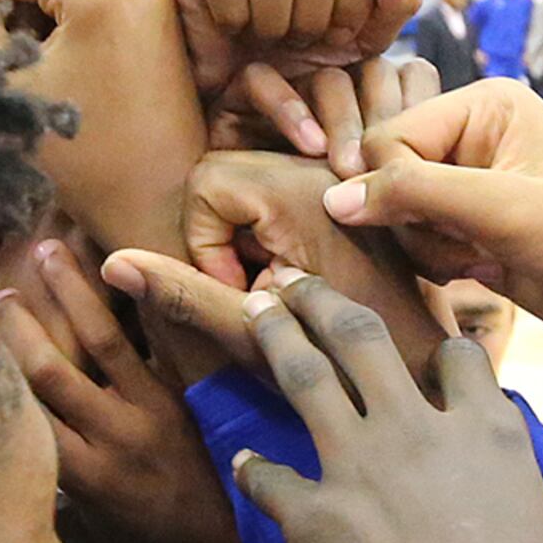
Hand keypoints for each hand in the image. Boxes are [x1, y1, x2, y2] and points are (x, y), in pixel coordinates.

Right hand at [0, 0, 205, 257]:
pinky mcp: (169, 7)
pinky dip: (82, 16)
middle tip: (39, 70)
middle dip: (23, 5)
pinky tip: (90, 67)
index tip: (13, 67)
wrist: (160, 204)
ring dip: (50, 10)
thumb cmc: (80, 159)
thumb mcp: (9, 85)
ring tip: (64, 71)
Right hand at [0, 231, 260, 542]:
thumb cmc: (150, 542)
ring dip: (73, 292)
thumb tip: (5, 468)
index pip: (24, 415)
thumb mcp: (89, 532)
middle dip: (20, 327)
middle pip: (52, 370)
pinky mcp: (189, 394)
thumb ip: (49, 497)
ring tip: (50, 250)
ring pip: (106, 339)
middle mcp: (113, 436)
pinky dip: (148, 300)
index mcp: (81, 473)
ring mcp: (155, 410)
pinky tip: (132, 263)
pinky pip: (165, 339)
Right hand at [162, 0, 419, 156]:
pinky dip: (233, 13)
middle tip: (300, 39)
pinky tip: (233, 24)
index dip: (357, 2)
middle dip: (315, 15)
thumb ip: (397, 0)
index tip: (340, 32)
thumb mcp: (366, 36)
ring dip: (274, 19)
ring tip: (268, 34)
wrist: (236, 77)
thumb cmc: (307, 49)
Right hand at [174, 149, 445, 386]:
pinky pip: (295, 194)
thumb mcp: (255, 334)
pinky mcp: (361, 197)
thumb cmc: (347, 365)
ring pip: (261, 185)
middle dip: (228, 236)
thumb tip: (114, 265)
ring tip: (286, 285)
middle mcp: (327, 171)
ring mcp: (347, 181)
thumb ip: (184, 292)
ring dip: (257, 234)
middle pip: (230, 176)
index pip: (205, 184)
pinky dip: (286, 232)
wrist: (429, 371)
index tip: (246, 293)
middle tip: (262, 290)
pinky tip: (311, 277)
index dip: (206, 244)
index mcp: (300, 193)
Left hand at [227, 272, 542, 542]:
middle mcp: (422, 434)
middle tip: (297, 279)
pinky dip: (256, 472)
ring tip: (256, 310)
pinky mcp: (315, 519)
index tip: (432, 343)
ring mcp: (361, 469)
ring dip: (278, 339)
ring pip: (307, 379)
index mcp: (494, 436)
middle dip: (326, 302)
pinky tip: (244, 466)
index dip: (447, 347)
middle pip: (363, 339)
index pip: (464, 359)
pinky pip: (270, 479)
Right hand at [325, 77, 542, 393]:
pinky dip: (445, 269)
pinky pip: (429, 251)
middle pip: (389, 179)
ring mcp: (482, 194)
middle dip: (415, 223)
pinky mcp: (487, 241)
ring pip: (405, 222)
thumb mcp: (502, 207)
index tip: (427, 222)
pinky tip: (486, 277)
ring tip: (484, 261)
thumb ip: (412, 194)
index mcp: (486, 106)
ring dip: (432, 252)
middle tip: (469, 243)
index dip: (388, 186)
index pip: (387, 137)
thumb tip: (332, 198)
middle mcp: (478, 141)